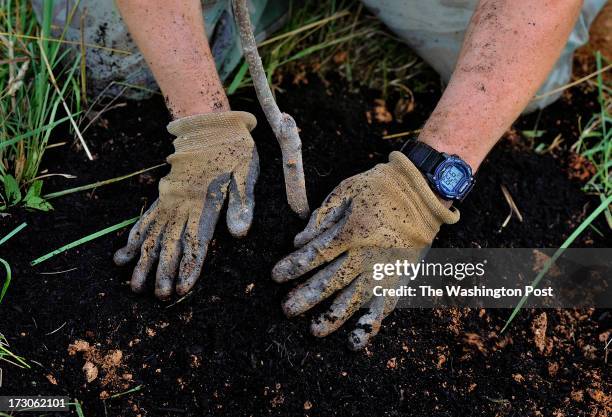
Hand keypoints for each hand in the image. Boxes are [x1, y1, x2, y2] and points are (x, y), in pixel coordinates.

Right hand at [114, 111, 258, 298]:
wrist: (212, 124)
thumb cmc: (235, 150)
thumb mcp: (246, 173)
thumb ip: (242, 204)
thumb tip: (239, 234)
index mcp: (204, 203)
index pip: (195, 241)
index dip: (189, 266)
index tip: (181, 288)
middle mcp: (182, 204)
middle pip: (170, 244)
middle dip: (163, 272)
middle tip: (157, 296)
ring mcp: (169, 200)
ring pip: (152, 235)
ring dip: (143, 261)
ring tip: (134, 285)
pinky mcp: (164, 195)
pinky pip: (145, 219)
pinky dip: (134, 238)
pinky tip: (123, 253)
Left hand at [272, 151, 458, 349]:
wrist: (423, 192)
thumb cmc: (380, 187)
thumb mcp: (347, 190)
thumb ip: (322, 216)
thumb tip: (299, 241)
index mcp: (352, 231)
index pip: (315, 254)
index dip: (294, 266)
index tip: (276, 276)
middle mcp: (367, 255)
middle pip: (331, 281)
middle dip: (307, 296)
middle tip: (287, 310)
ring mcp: (385, 269)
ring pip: (355, 298)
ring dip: (334, 316)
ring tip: (315, 330)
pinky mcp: (400, 278)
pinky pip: (384, 306)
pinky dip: (370, 324)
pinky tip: (356, 341)